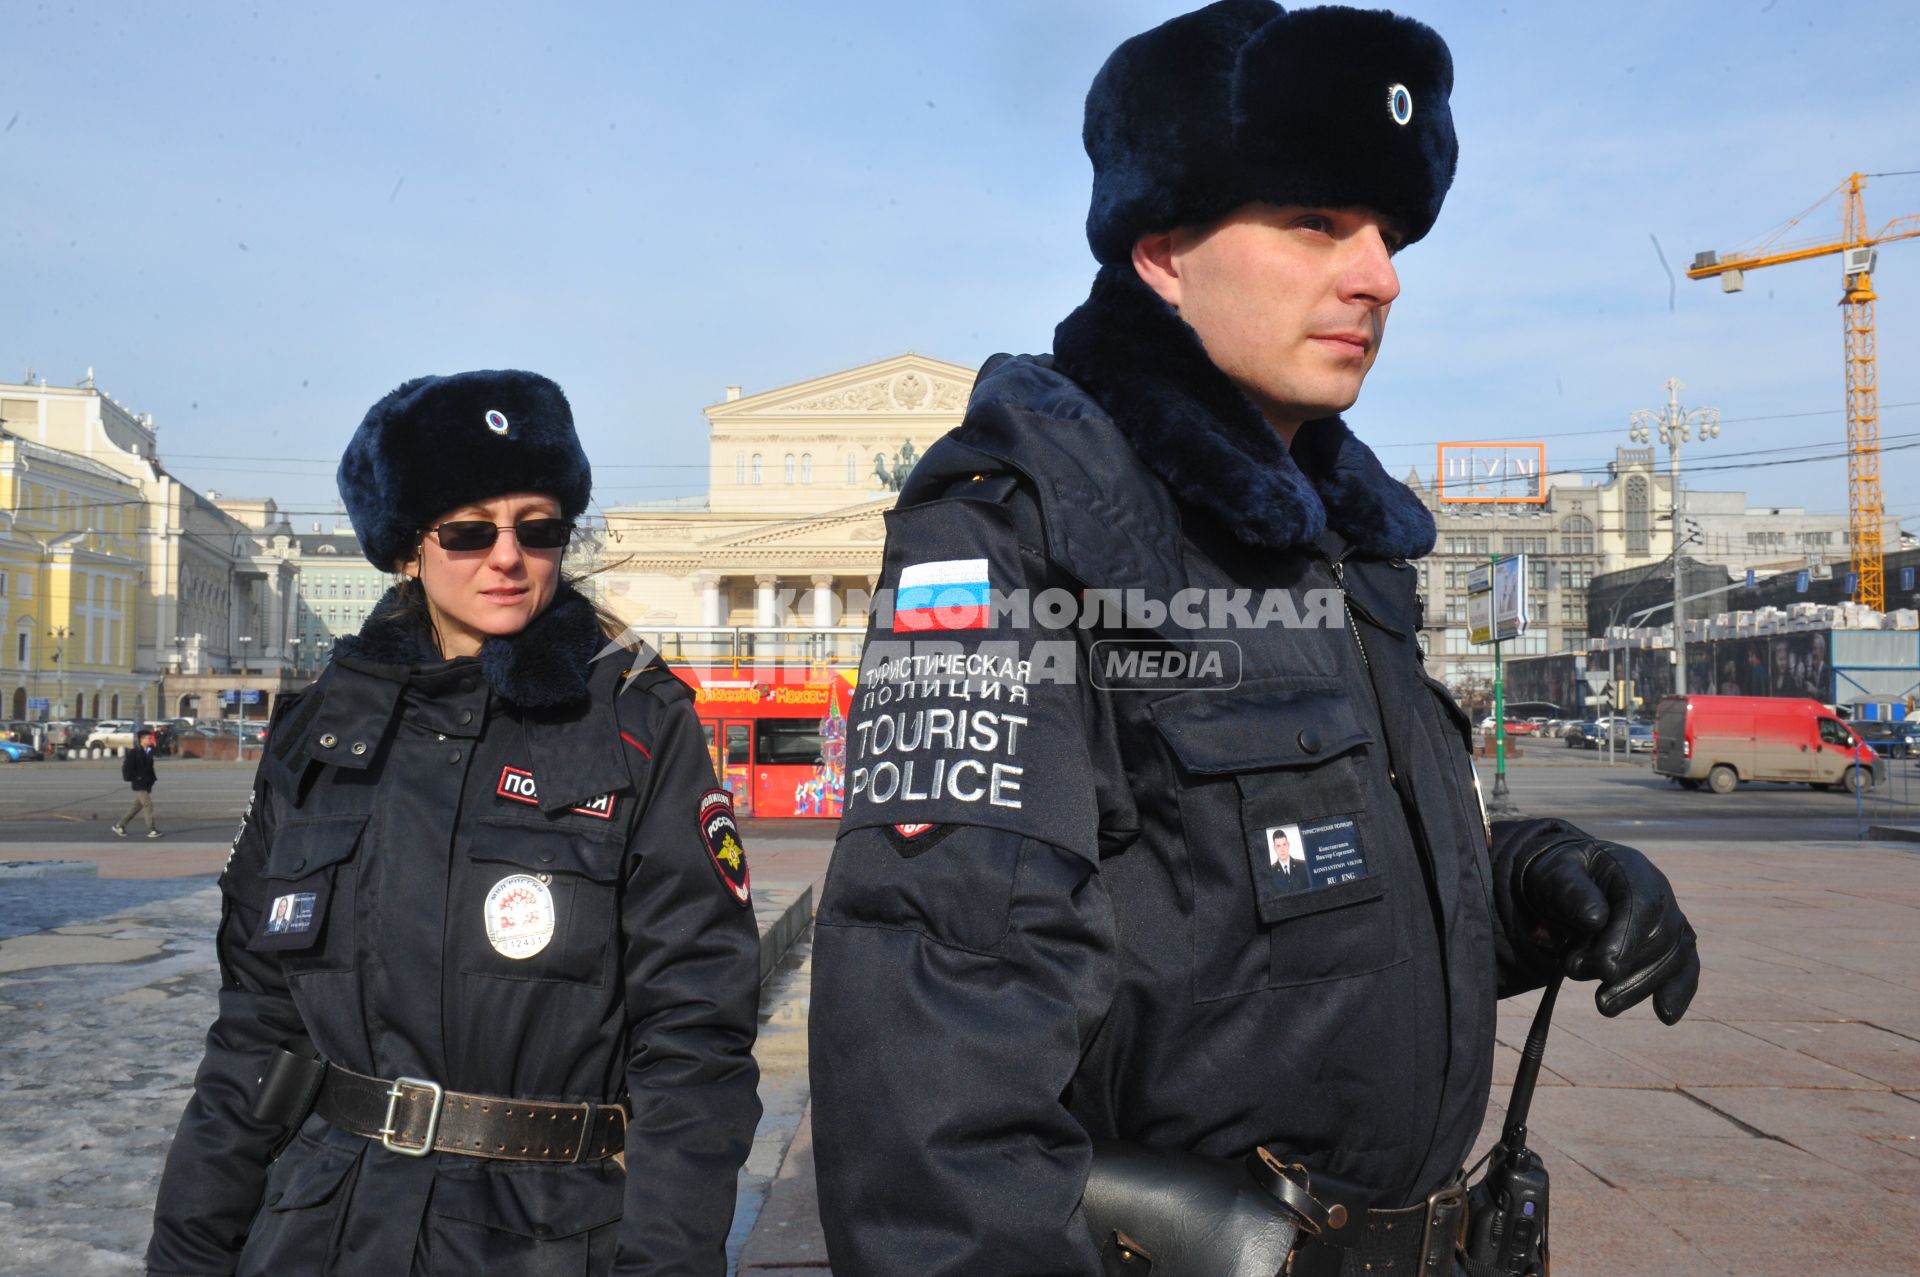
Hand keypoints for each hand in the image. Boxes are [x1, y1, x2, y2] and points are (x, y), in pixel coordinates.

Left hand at [1520, 839, 1698, 1023]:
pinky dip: (1678, 991)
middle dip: (1625, 966)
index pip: (1640, 905)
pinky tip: (1666, 1015)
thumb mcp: (1553, 873)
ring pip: (1672, 958)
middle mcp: (1660, 893)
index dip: (1626, 938)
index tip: (1606, 969)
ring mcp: (1670, 920)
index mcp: (1632, 869)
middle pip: (1659, 936)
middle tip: (1577, 976)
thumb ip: (1571, 891)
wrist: (1566, 883)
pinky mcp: (1670, 945)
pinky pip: (1684, 968)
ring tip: (1604, 1005)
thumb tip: (1596, 920)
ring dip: (1640, 987)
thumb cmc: (1560, 877)